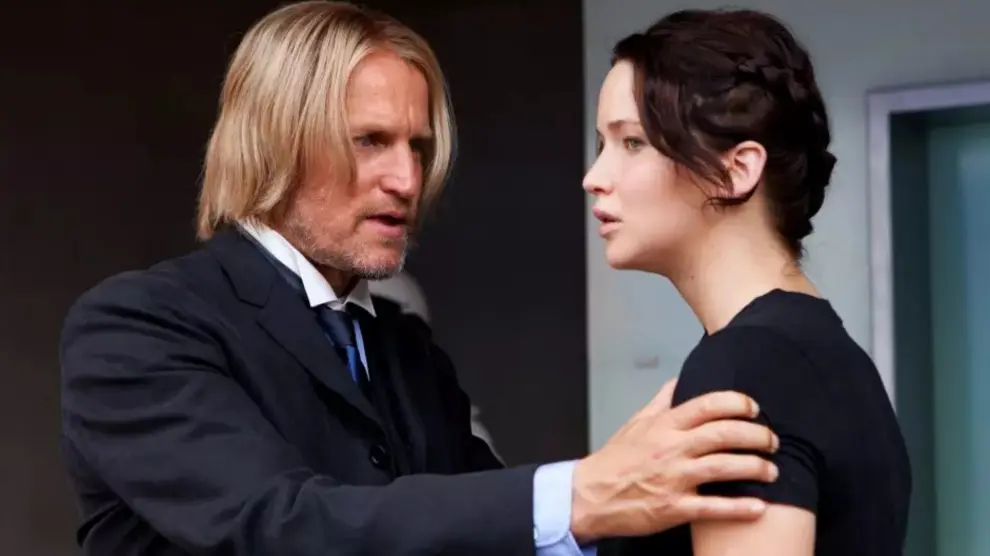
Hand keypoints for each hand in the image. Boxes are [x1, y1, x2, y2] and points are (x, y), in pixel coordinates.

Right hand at [570, 379, 777, 542]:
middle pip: (725, 434)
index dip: (738, 403)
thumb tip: (677, 382)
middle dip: (757, 436)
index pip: (708, 404)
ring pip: (725, 467)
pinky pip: (714, 507)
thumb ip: (660, 402)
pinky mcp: (674, 508)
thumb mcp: (635, 424)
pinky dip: (740, 508)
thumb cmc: (613, 462)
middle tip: (772, 441)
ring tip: (772, 470)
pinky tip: (760, 506)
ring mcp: (674, 479)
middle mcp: (671, 448)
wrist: (589, 497)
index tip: (754, 408)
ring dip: (756, 468)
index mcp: (664, 425)